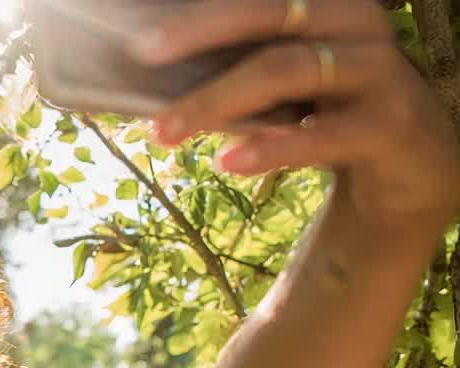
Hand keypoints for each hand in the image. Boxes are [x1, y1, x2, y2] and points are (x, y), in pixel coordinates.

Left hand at [132, 0, 459, 231]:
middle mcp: (353, 21)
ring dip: (217, 100)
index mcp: (321, 3)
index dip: (204, 5)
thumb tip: (143, 69)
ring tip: (164, 130)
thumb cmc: (324, 112)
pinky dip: (273, 148)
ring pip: (287, 68)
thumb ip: (229, 66)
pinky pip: (325, 133)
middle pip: (270, 10)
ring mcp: (377, 68)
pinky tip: (229, 162)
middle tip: (143, 54)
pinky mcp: (390, 122)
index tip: (148, 25)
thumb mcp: (277, 82)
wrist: (409, 166)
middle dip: (199, 31)